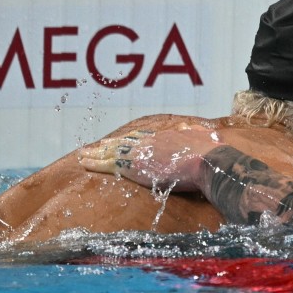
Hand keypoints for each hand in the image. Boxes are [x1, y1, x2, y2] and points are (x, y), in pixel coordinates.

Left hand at [78, 125, 223, 191]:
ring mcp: (139, 152)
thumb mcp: (203, 136)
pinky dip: (95, 162)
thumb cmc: (209, 153)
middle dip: (109, 145)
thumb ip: (192, 133)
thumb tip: (186, 127)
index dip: (129, 139)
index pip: (141, 137)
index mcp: (164, 136)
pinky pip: (108, 164)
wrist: (207, 161)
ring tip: (83, 154)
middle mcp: (149, 141)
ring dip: (96, 152)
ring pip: (111, 151)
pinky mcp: (133, 165)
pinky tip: (84, 162)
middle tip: (96, 146)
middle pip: (123, 142)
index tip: (120, 140)